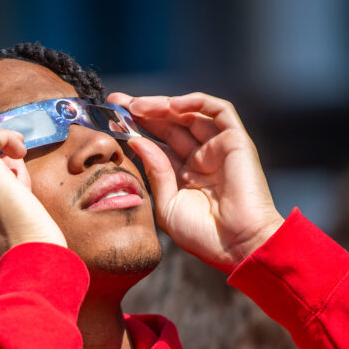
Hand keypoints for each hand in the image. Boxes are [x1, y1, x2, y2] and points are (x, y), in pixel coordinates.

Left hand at [108, 92, 284, 272]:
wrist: (237, 245)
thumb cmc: (202, 234)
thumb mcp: (166, 204)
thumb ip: (154, 172)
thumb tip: (137, 142)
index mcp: (183, 174)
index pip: (157, 143)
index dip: (136, 130)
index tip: (111, 120)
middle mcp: (201, 157)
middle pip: (170, 125)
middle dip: (144, 111)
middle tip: (117, 102)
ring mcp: (219, 148)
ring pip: (190, 114)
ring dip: (163, 105)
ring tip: (137, 105)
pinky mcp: (237, 141)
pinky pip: (219, 110)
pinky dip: (196, 102)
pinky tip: (171, 105)